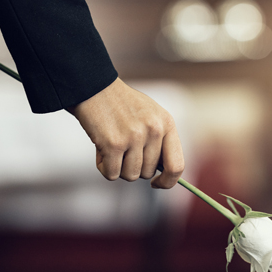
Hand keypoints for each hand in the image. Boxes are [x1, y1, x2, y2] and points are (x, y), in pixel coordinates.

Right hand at [69, 78, 183, 187]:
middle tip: (122, 148)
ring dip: (118, 167)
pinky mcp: (113, 144)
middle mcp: (154, 130)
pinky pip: (112, 174)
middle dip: (133, 166)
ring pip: (130, 176)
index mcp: (167, 123)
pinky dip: (104, 167)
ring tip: (111, 146)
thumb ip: (160, 141)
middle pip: (148, 173)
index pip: (177, 166)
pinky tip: (100, 149)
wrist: (94, 88)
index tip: (156, 184)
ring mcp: (134, 137)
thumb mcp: (151, 116)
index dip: (168, 182)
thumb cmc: (122, 105)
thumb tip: (164, 174)